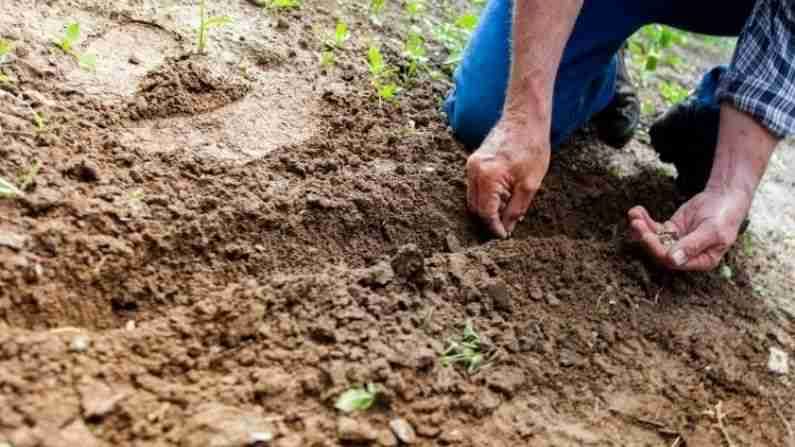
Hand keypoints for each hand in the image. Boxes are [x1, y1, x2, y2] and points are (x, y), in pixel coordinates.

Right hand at [466, 120, 549, 237]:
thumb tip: (507, 228)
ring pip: (473, 198)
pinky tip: (502, 197)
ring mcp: (471, 165)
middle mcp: (474, 171)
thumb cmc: (531, 147)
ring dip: (487, 208)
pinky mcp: (473, 161)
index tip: (504, 236)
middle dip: (489, 220)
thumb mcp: (530, 184)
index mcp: (487, 177)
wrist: (525, 118)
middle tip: (506, 227)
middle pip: (475, 207)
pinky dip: (485, 196)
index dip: (494, 228)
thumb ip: (516, 209)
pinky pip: (475, 187)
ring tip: (506, 212)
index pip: (485, 212)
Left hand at [627, 187, 751, 270]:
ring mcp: (677, 242)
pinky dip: (645, 220)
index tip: (647, 236)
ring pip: (654, 239)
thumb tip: (673, 261)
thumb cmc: (724, 216)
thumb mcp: (712, 231)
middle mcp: (686, 255)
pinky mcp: (671, 230)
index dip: (658, 250)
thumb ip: (693, 245)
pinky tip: (637, 210)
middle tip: (636, 223)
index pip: (673, 262)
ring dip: (642, 228)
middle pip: (660, 251)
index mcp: (701, 261)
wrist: (725, 197)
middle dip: (646, 237)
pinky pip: (654, 228)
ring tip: (633, 214)